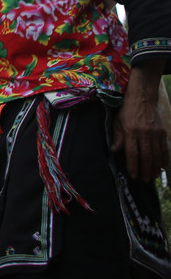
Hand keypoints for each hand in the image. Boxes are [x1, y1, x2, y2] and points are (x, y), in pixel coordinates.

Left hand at [112, 61, 168, 180]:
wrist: (142, 98)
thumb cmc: (126, 112)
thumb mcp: (117, 122)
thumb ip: (117, 137)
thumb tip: (114, 151)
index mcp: (131, 131)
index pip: (132, 152)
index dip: (133, 165)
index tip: (133, 175)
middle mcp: (144, 133)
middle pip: (146, 156)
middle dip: (145, 170)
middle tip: (144, 179)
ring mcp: (155, 133)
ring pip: (157, 155)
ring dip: (155, 167)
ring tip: (152, 176)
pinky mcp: (162, 132)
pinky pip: (165, 149)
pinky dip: (164, 159)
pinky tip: (162, 167)